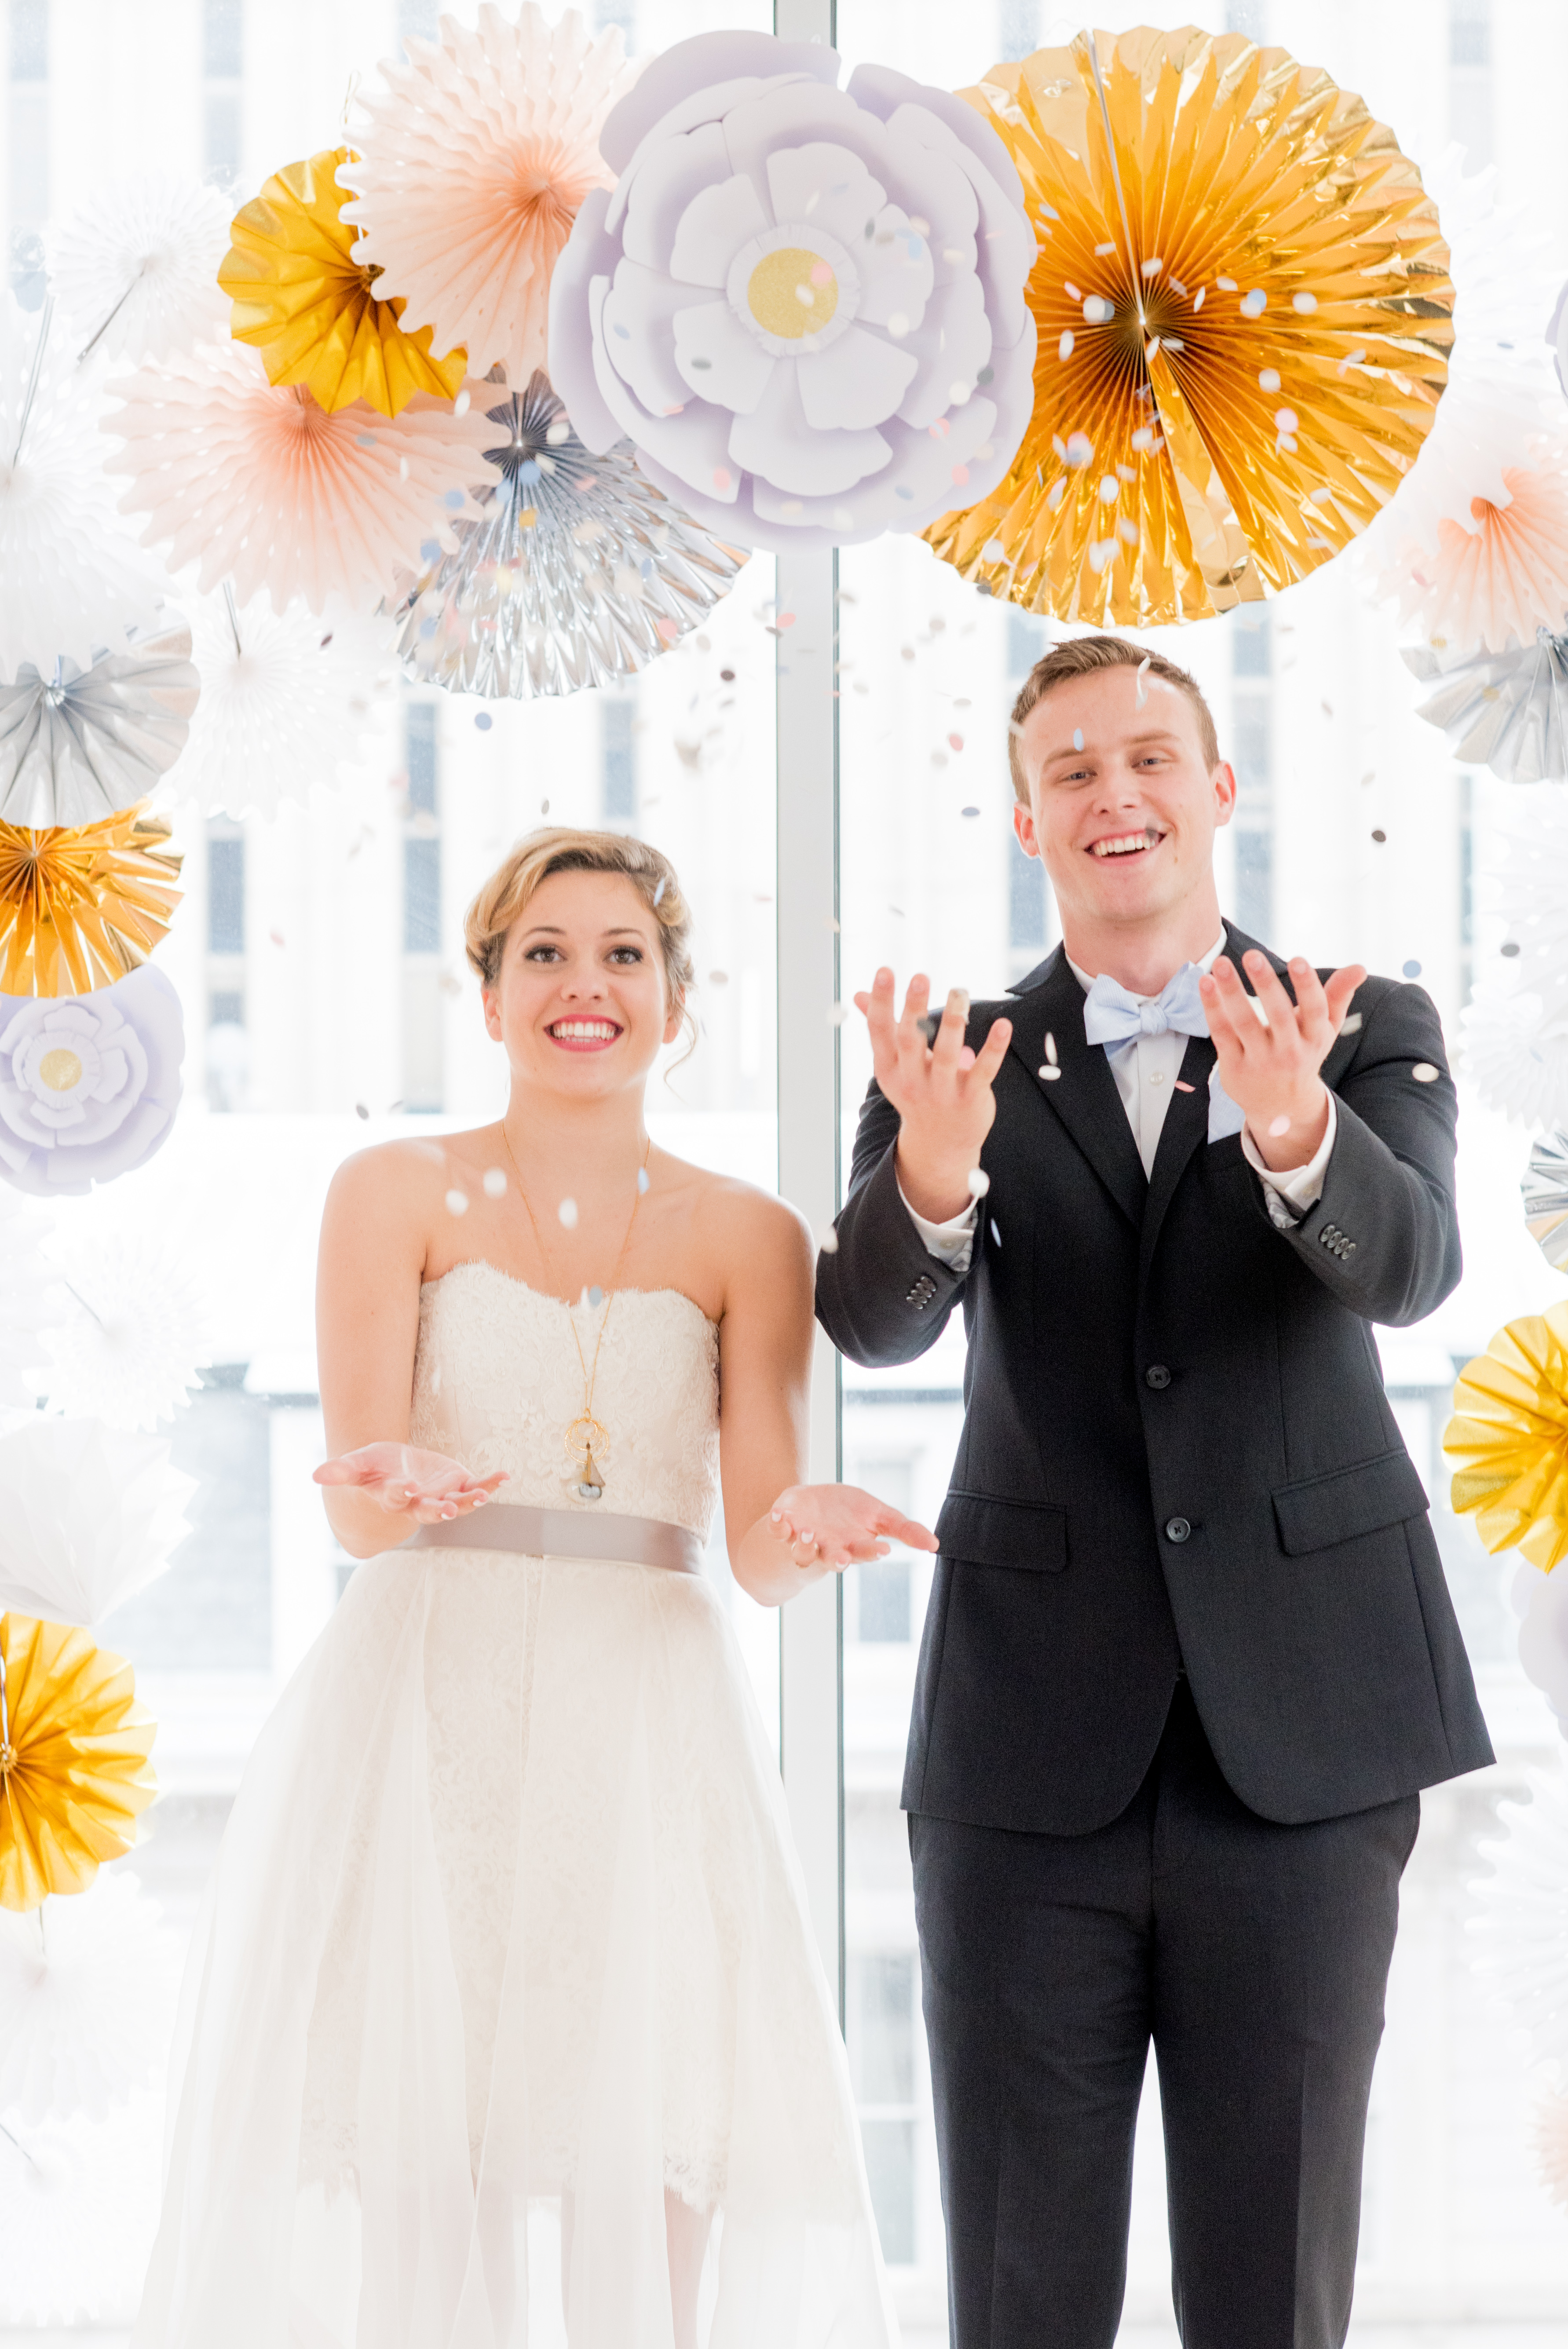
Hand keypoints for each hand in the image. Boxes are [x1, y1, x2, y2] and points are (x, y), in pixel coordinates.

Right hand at [313, 1443, 507, 1523]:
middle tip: (448, 1509)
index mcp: (393, 1498)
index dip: (401, 1493)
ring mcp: (440, 1497)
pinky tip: (505, 1476)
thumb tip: (315, 1475)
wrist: (397, 1469)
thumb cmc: (375, 1468)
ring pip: (457, 1504)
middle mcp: (418, 1503)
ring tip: (483, 1494)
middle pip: (429, 1510)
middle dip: (439, 1510)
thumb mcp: (358, 1464)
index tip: (406, 1487)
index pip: (396, 1498)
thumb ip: (341, 1471)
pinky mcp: (457, 1487)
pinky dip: (490, 1484)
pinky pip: (476, 1488)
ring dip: (470, 1501)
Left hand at [768, 1482, 938, 1570]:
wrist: (811, 1511)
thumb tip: (936, 1543)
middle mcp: (827, 1549)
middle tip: (843, 1557)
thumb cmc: (850, 1516)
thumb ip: (906, 1530)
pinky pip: (776, 1531)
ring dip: (804, 1544)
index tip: (882, 1549)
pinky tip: (778, 1516)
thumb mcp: (880, 1517)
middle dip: (837, 1559)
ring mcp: (803, 1540)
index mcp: (853, 1547)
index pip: (863, 1553)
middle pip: (832, 1559)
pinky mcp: (783, 1528)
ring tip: (807, 1533)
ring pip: (802, 1550)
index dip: (871, 1552)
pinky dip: (776, 1525)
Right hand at [853, 968, 1012, 1220]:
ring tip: (959, 991)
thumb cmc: (917, 1091)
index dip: (881, 1001)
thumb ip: (881, 1028)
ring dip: (953, 1022)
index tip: (885, 970)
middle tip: (920, 976)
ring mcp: (941, 1092)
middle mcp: (911, 1082)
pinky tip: (1004, 1025)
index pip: (880, 1032)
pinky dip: (994, 1048)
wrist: (940, 1144)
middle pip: (910, 1041)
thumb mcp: (894, 1065)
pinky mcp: (970, 1098)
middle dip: (914, 1008)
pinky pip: (983, 1071)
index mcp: (889, 1070)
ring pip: (947, 1055)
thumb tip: (857, 994)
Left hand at [1199, 951, 1364, 1172]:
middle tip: (1252, 955)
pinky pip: (1222, 1034)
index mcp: (1314, 1038)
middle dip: (1265, 984)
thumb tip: (1360, 967)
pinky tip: (1205, 983)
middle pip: (1278, 1016)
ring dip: (1231, 991)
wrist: (1280, 1106)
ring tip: (1220, 963)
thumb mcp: (1325, 1030)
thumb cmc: (1303, 1053)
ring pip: (1244, 1023)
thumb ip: (1338, 996)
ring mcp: (1260, 1061)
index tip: (1298, 959)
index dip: (1307, 986)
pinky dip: (1212, 1008)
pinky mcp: (1234, 1067)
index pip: (1315, 1011)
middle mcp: (1289, 1052)